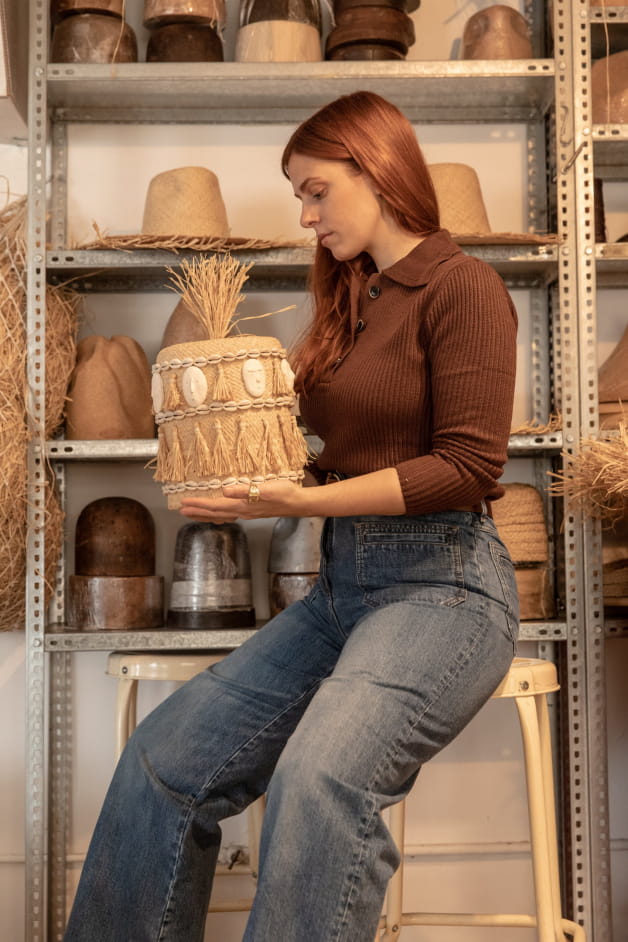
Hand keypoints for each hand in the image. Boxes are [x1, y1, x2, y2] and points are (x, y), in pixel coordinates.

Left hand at [179, 479, 308, 523]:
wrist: (299, 503)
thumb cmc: (284, 494)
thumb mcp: (266, 489)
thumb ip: (244, 490)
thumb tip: (224, 490)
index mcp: (242, 506)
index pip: (215, 506)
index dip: (198, 505)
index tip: (184, 503)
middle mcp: (242, 512)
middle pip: (214, 513)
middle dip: (197, 512)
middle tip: (181, 511)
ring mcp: (247, 513)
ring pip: (220, 516)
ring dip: (205, 515)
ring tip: (192, 514)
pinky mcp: (252, 511)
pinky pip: (228, 515)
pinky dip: (217, 514)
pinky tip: (218, 513)